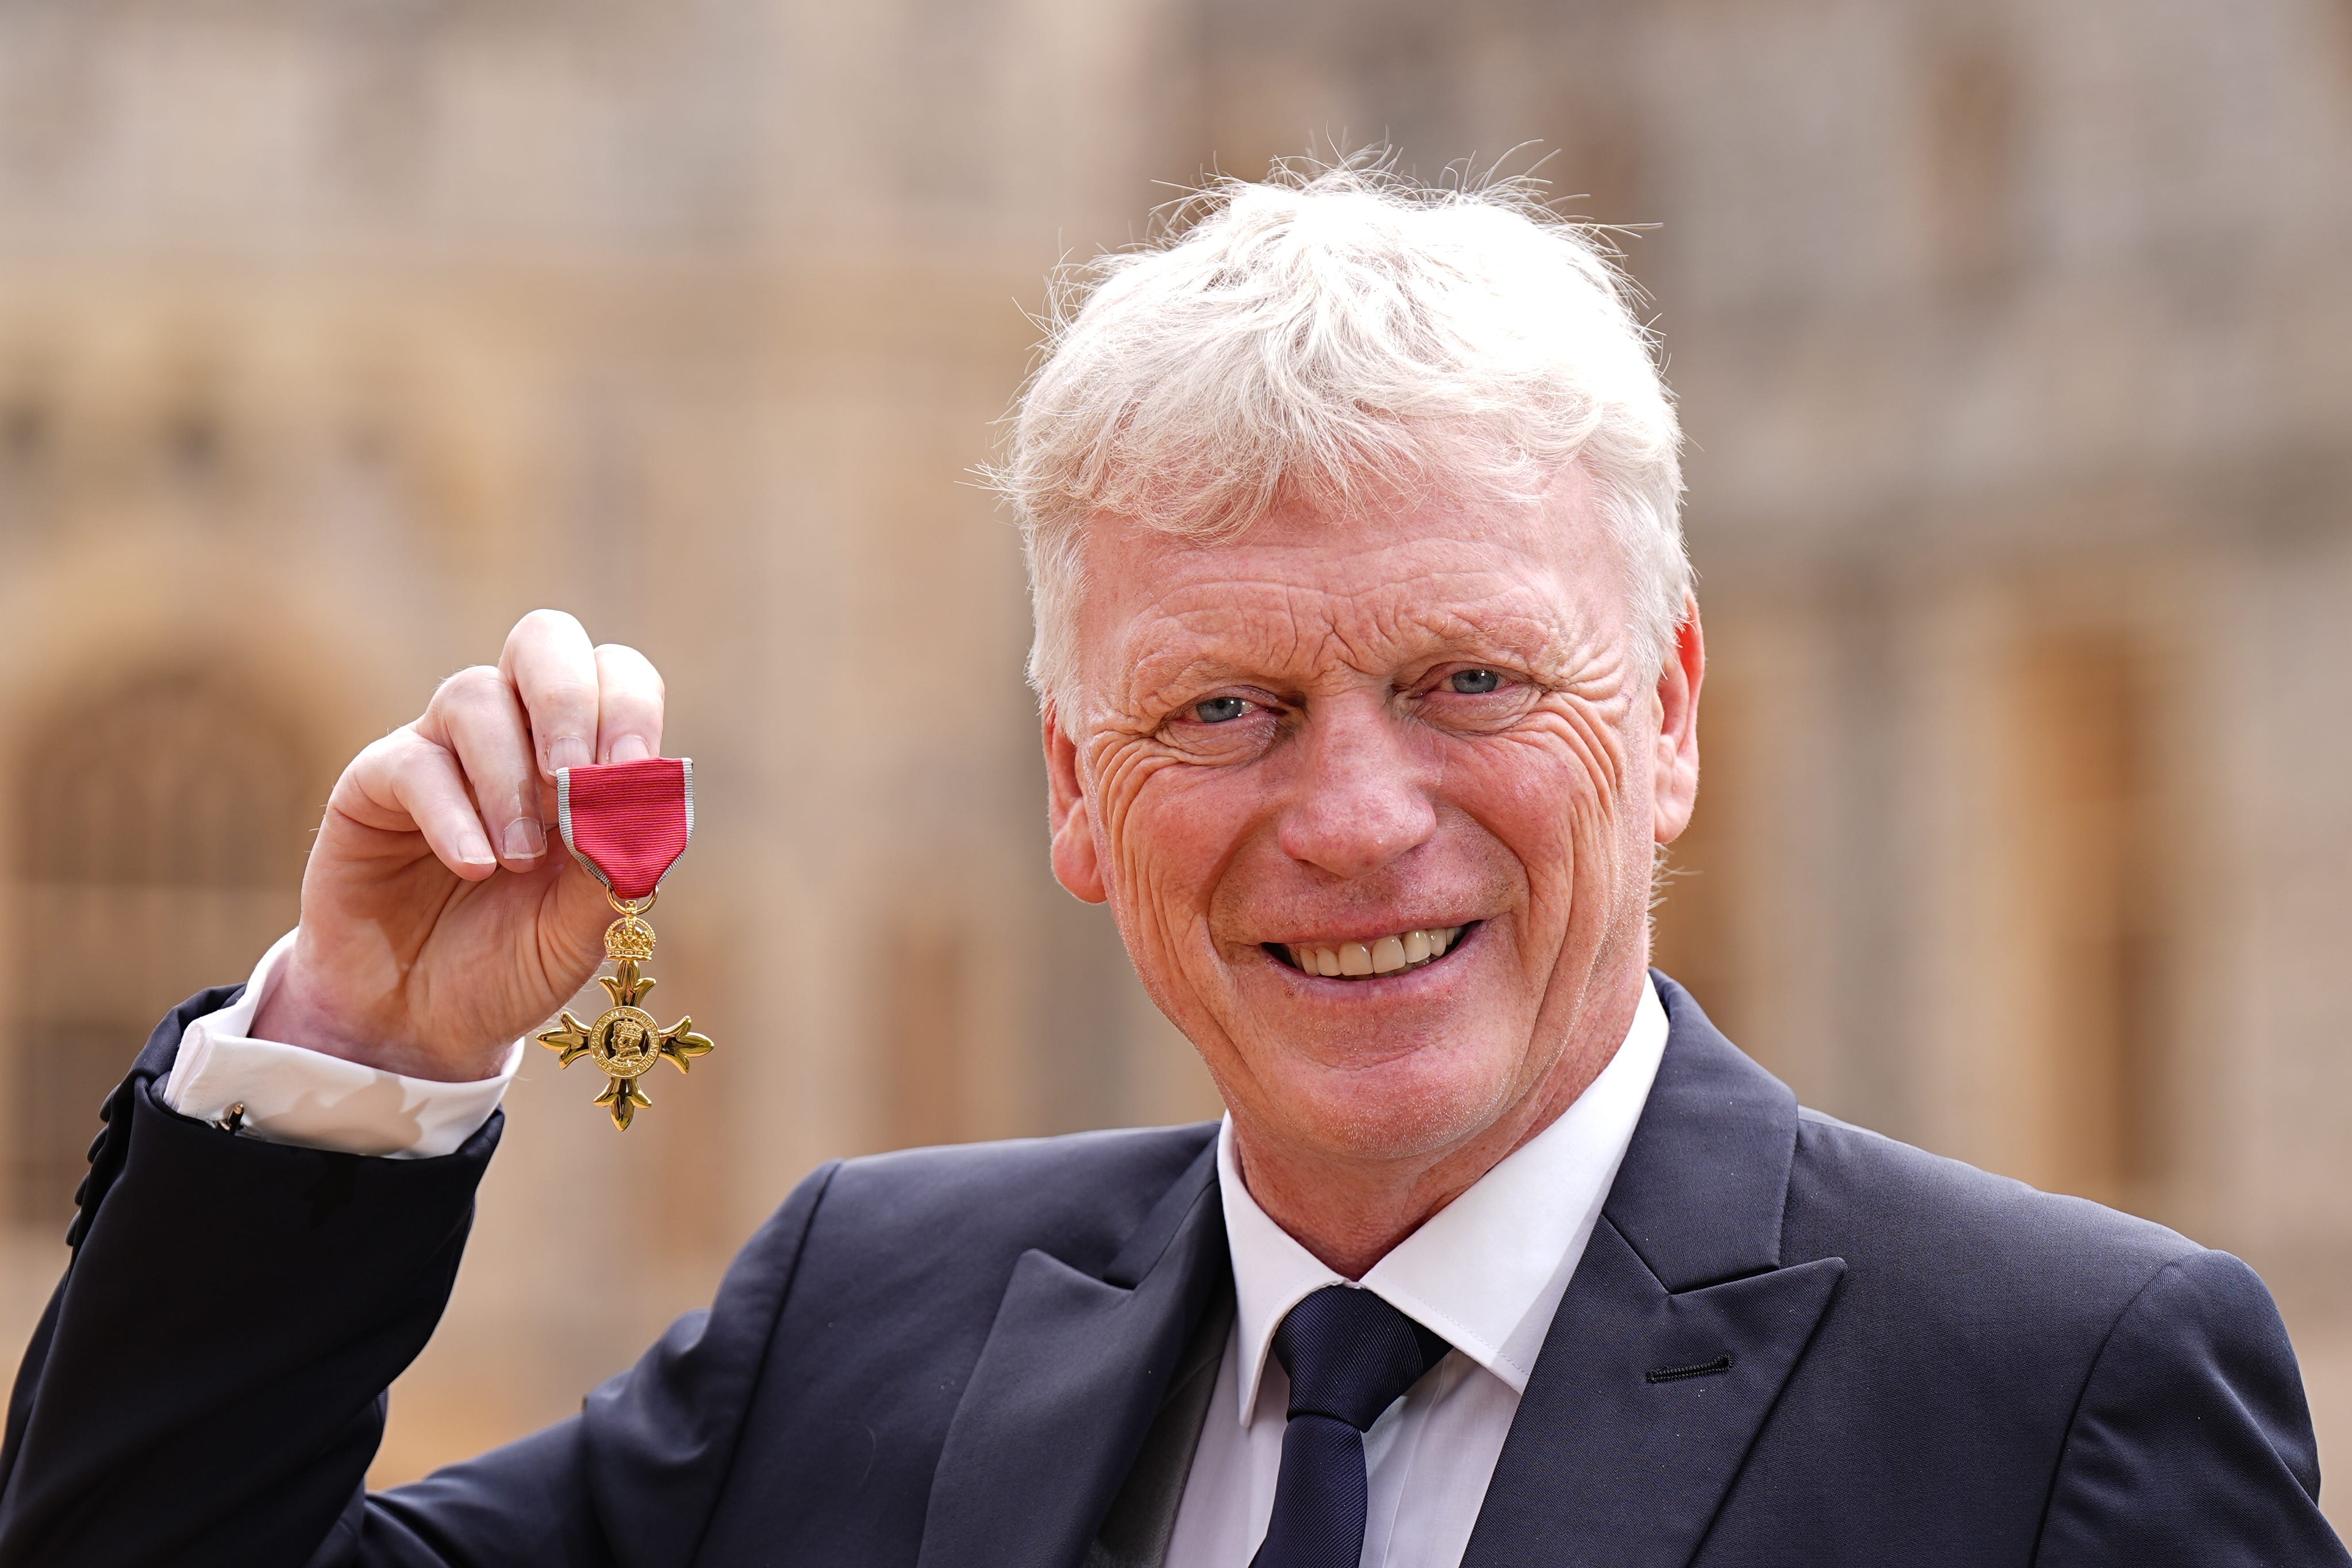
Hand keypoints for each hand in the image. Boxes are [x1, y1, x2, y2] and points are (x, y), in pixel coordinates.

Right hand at [253, 610, 665, 1080]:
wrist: (422, 1024)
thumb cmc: (513, 964)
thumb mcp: (584, 928)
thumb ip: (618, 864)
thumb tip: (653, 801)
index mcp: (581, 757)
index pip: (614, 676)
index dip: (628, 705)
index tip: (634, 766)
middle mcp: (513, 734)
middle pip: (543, 642)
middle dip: (568, 701)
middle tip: (573, 780)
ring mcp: (441, 751)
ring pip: (474, 695)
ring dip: (508, 778)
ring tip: (519, 860)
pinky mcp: (375, 784)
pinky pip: (414, 763)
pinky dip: (455, 815)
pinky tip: (475, 867)